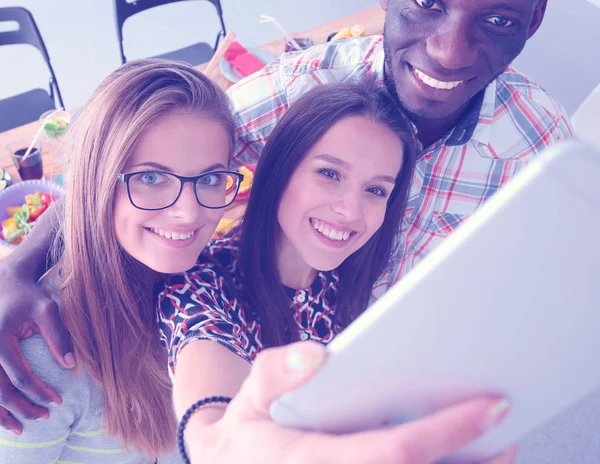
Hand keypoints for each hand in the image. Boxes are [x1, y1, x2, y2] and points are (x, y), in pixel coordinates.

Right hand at [0, 260, 73, 434]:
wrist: (5, 281)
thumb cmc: (29, 296)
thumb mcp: (47, 309)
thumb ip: (59, 336)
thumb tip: (71, 365)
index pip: (21, 377)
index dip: (40, 393)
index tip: (58, 401)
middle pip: (1, 391)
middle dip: (23, 408)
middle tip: (45, 418)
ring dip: (2, 414)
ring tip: (21, 429)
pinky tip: (3, 418)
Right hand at [186, 341, 516, 463]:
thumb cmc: (249, 432)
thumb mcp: (250, 395)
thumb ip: (276, 371)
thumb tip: (319, 355)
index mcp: (317, 462)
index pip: (396, 452)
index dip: (448, 433)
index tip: (491, 407)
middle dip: (473, 459)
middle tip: (506, 422)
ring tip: (498, 446)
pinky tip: (461, 459)